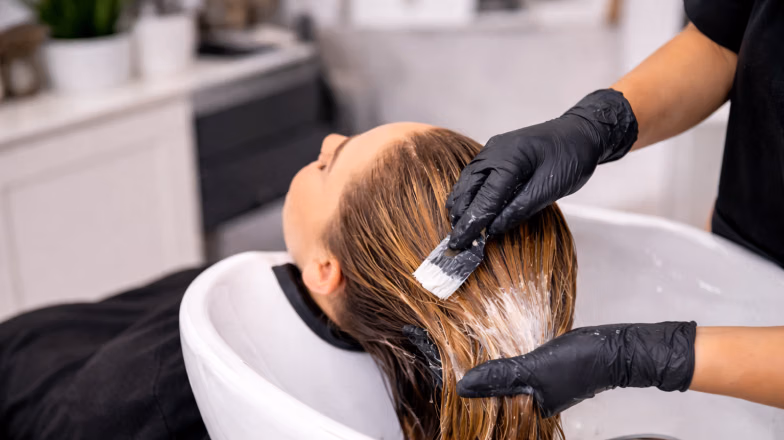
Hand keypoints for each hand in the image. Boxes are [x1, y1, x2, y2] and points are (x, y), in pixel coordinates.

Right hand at [446, 89, 637, 249]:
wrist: (581, 132)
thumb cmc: (571, 157)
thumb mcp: (550, 188)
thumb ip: (520, 209)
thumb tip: (493, 229)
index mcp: (509, 159)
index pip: (484, 198)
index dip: (471, 224)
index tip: (460, 244)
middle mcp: (494, 152)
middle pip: (468, 189)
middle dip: (460, 217)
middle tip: (454, 243)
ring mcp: (492, 150)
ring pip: (466, 182)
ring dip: (460, 206)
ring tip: (457, 229)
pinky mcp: (494, 153)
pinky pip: (474, 176)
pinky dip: (468, 195)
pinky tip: (466, 208)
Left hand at [457, 321, 696, 417]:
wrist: (618, 348)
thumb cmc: (580, 361)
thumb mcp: (533, 368)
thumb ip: (499, 376)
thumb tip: (465, 387)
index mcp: (533, 409)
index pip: (494, 404)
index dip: (474, 392)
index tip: (451, 376)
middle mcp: (539, 403)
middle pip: (501, 393)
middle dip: (483, 380)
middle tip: (458, 361)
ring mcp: (546, 388)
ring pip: (512, 380)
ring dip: (497, 369)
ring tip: (475, 353)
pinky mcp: (552, 373)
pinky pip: (525, 369)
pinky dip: (514, 361)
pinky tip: (504, 348)